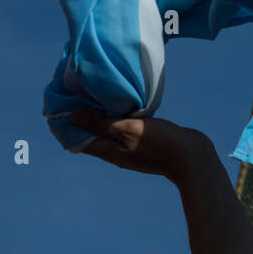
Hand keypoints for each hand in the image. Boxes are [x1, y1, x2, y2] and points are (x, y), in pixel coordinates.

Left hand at [68, 110, 213, 182]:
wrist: (193, 158)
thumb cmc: (160, 143)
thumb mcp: (127, 129)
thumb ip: (100, 123)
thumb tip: (72, 116)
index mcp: (109, 151)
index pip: (78, 140)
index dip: (67, 125)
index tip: (60, 106)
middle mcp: (117, 152)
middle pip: (92, 136)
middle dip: (81, 119)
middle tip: (76, 95)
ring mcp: (132, 149)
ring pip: (109, 132)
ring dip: (100, 117)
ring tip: (94, 97)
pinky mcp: (146, 143)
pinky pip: (125, 130)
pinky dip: (117, 118)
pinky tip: (121, 105)